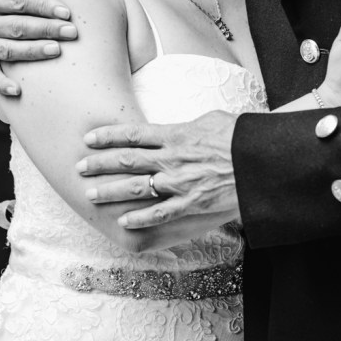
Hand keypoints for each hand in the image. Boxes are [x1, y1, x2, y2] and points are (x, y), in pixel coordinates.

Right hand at [0, 0, 77, 95]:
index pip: (18, 3)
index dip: (43, 7)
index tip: (66, 11)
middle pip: (16, 27)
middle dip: (46, 29)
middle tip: (71, 32)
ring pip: (8, 50)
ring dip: (33, 52)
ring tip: (57, 50)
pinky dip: (1, 84)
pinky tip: (18, 91)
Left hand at [77, 111, 239, 228]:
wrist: (261, 161)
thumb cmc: (241, 136)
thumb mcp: (212, 119)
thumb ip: (190, 125)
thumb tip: (181, 126)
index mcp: (176, 134)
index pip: (133, 133)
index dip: (108, 136)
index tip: (88, 138)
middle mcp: (172, 158)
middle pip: (127, 160)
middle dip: (100, 164)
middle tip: (79, 167)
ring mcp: (180, 182)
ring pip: (136, 187)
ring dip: (111, 191)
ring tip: (90, 195)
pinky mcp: (191, 203)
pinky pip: (160, 213)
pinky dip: (140, 217)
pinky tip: (123, 220)